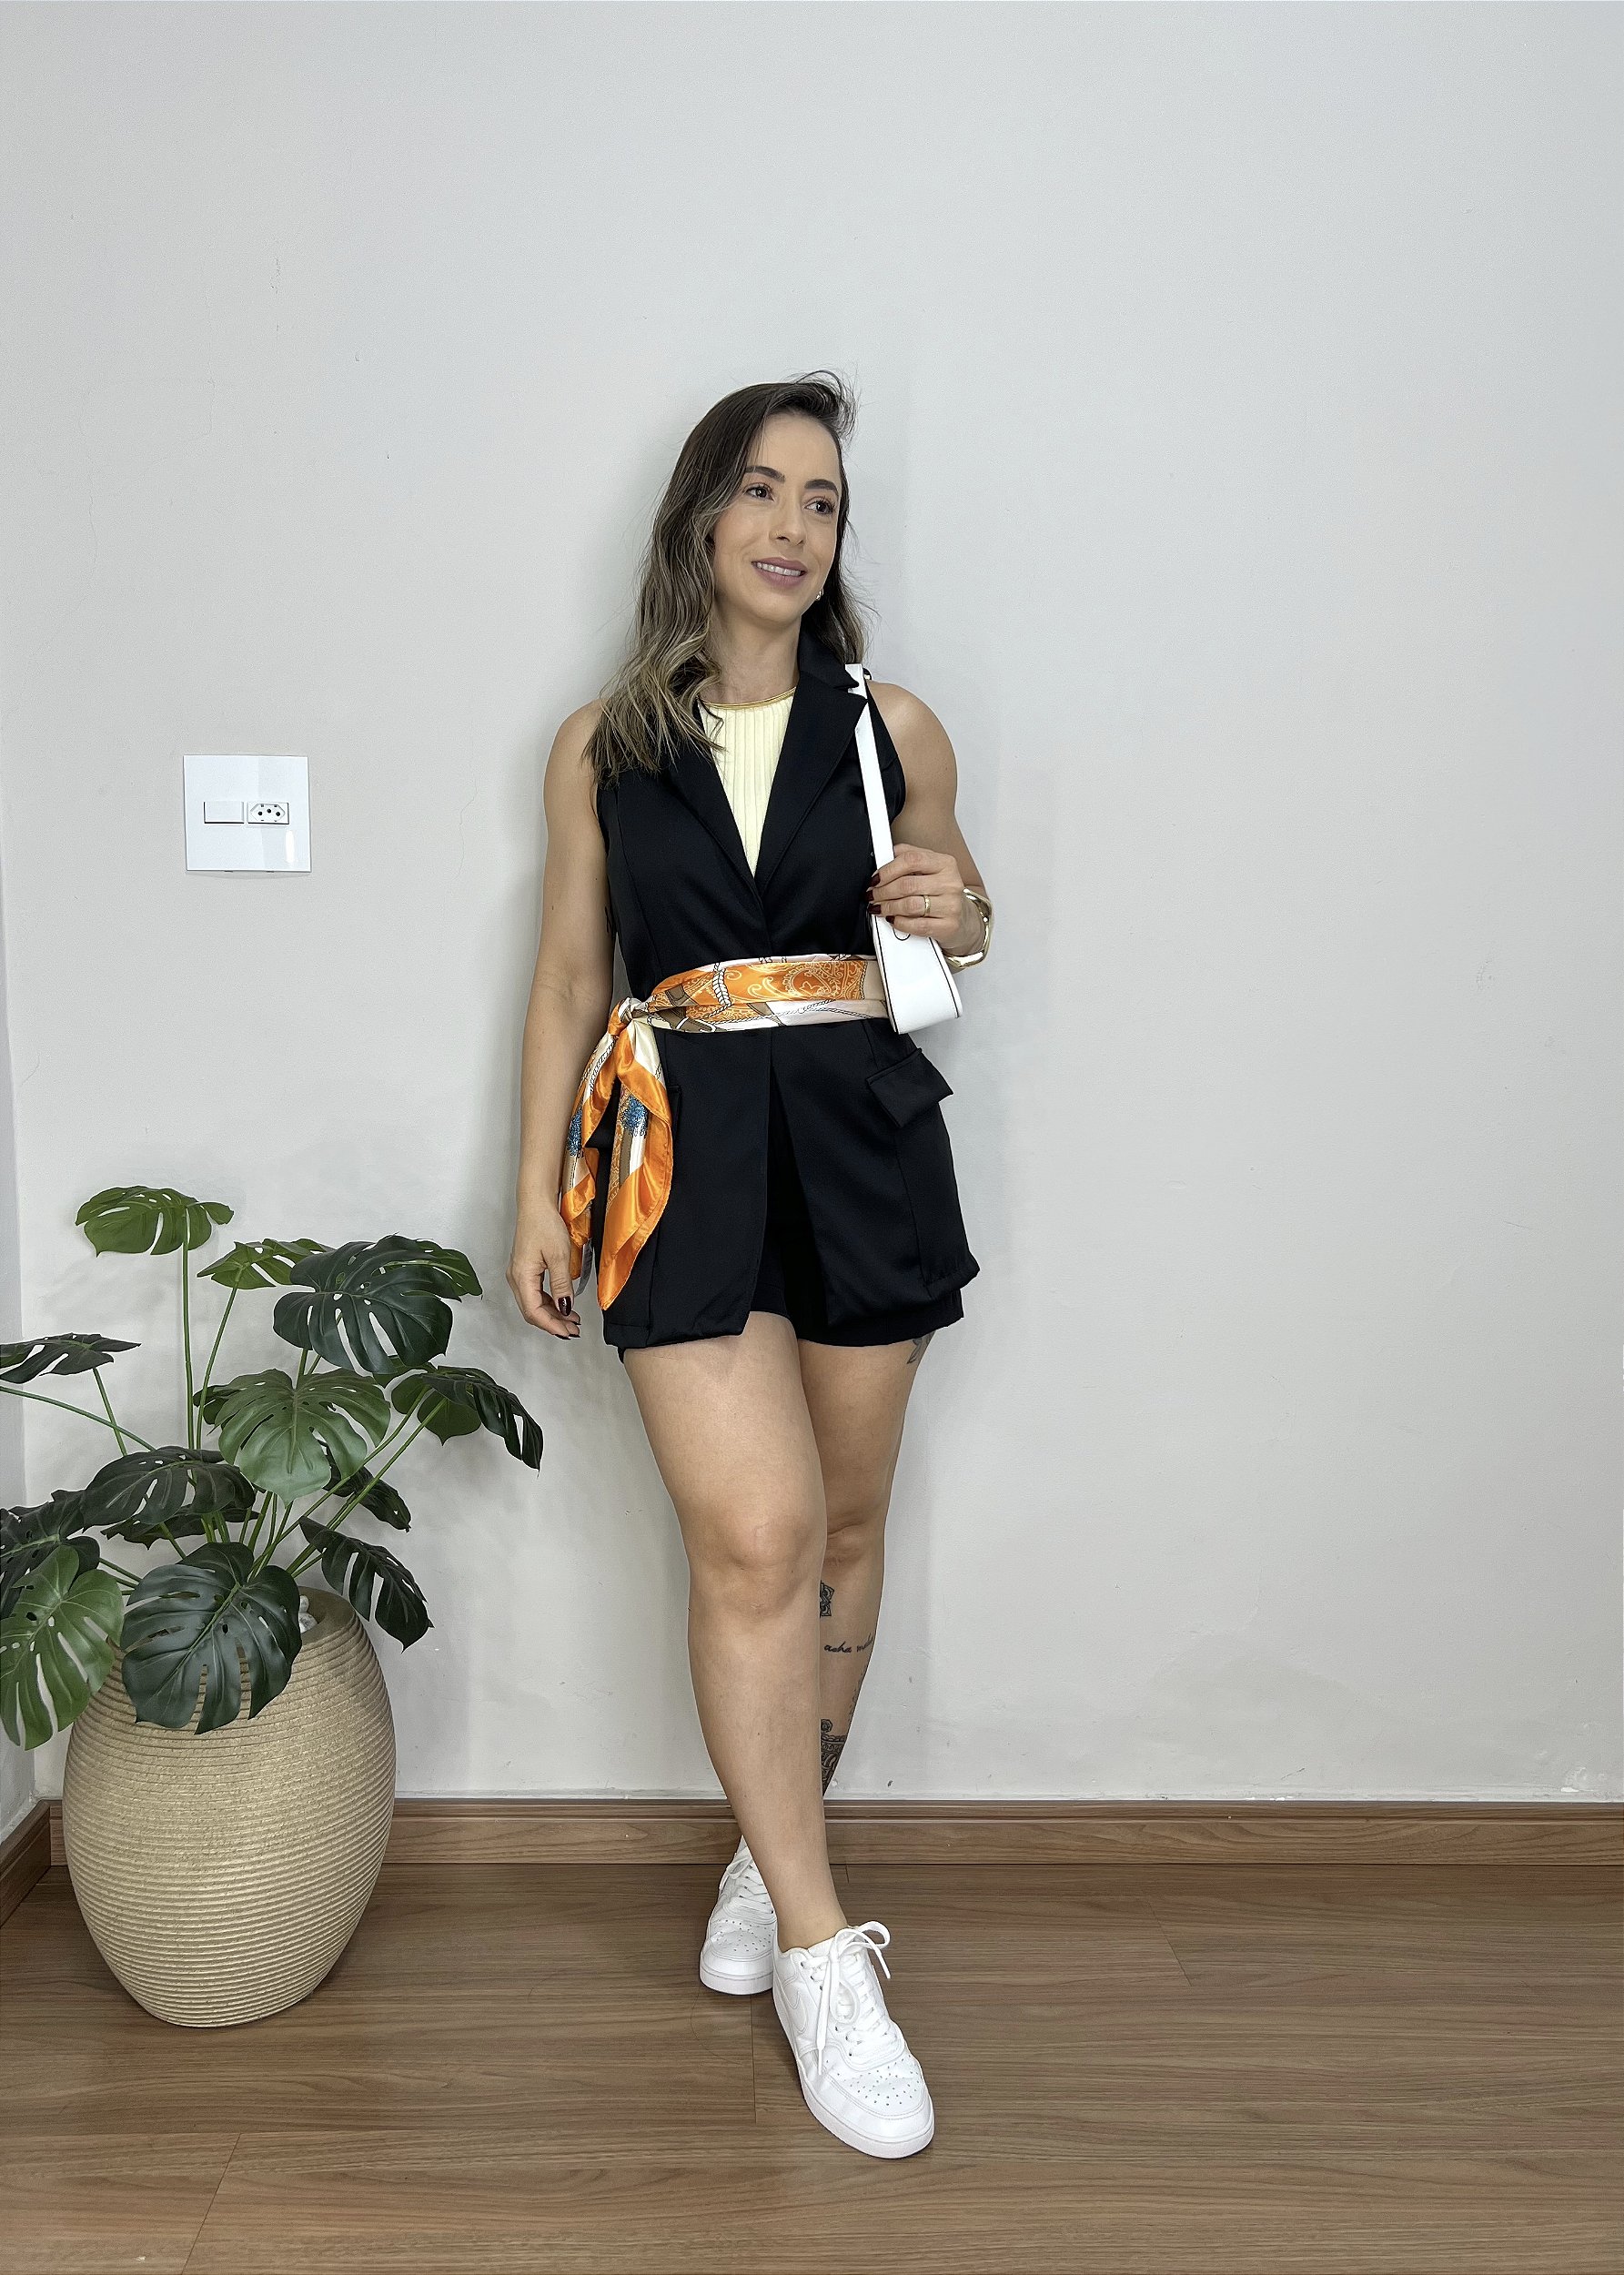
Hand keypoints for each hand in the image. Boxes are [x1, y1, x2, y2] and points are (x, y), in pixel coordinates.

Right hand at [508, 1201, 581, 1340]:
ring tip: (571, 1321)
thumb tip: (565, 1308)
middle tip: (572, 1330)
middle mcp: (516, 1278)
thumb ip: (562, 1285)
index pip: (534, 1312)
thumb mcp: (559, 1256)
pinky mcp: (524, 1269)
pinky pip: (534, 1294)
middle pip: (531, 1311)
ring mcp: (519, 1274)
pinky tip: (562, 1304)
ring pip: (533, 1304)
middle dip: (552, 1323)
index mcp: (521, 1276)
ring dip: (551, 1314)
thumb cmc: (544, 1224)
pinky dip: (548, 1303)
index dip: (551, 1325)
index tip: (567, 1332)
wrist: (536, 1204)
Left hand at [866, 844, 977, 954]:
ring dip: (888, 907)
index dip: (888, 870)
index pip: (911, 859)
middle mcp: (950, 883)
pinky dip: (900, 922)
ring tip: (879, 907)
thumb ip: (910, 857)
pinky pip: (917, 925)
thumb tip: (886, 854)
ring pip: (910, 906)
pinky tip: (893, 919)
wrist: (963, 918)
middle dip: (883, 891)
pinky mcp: (948, 926)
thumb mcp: (930, 868)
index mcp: (945, 863)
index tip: (875, 878)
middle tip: (873, 895)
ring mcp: (951, 905)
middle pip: (907, 885)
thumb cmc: (941, 892)